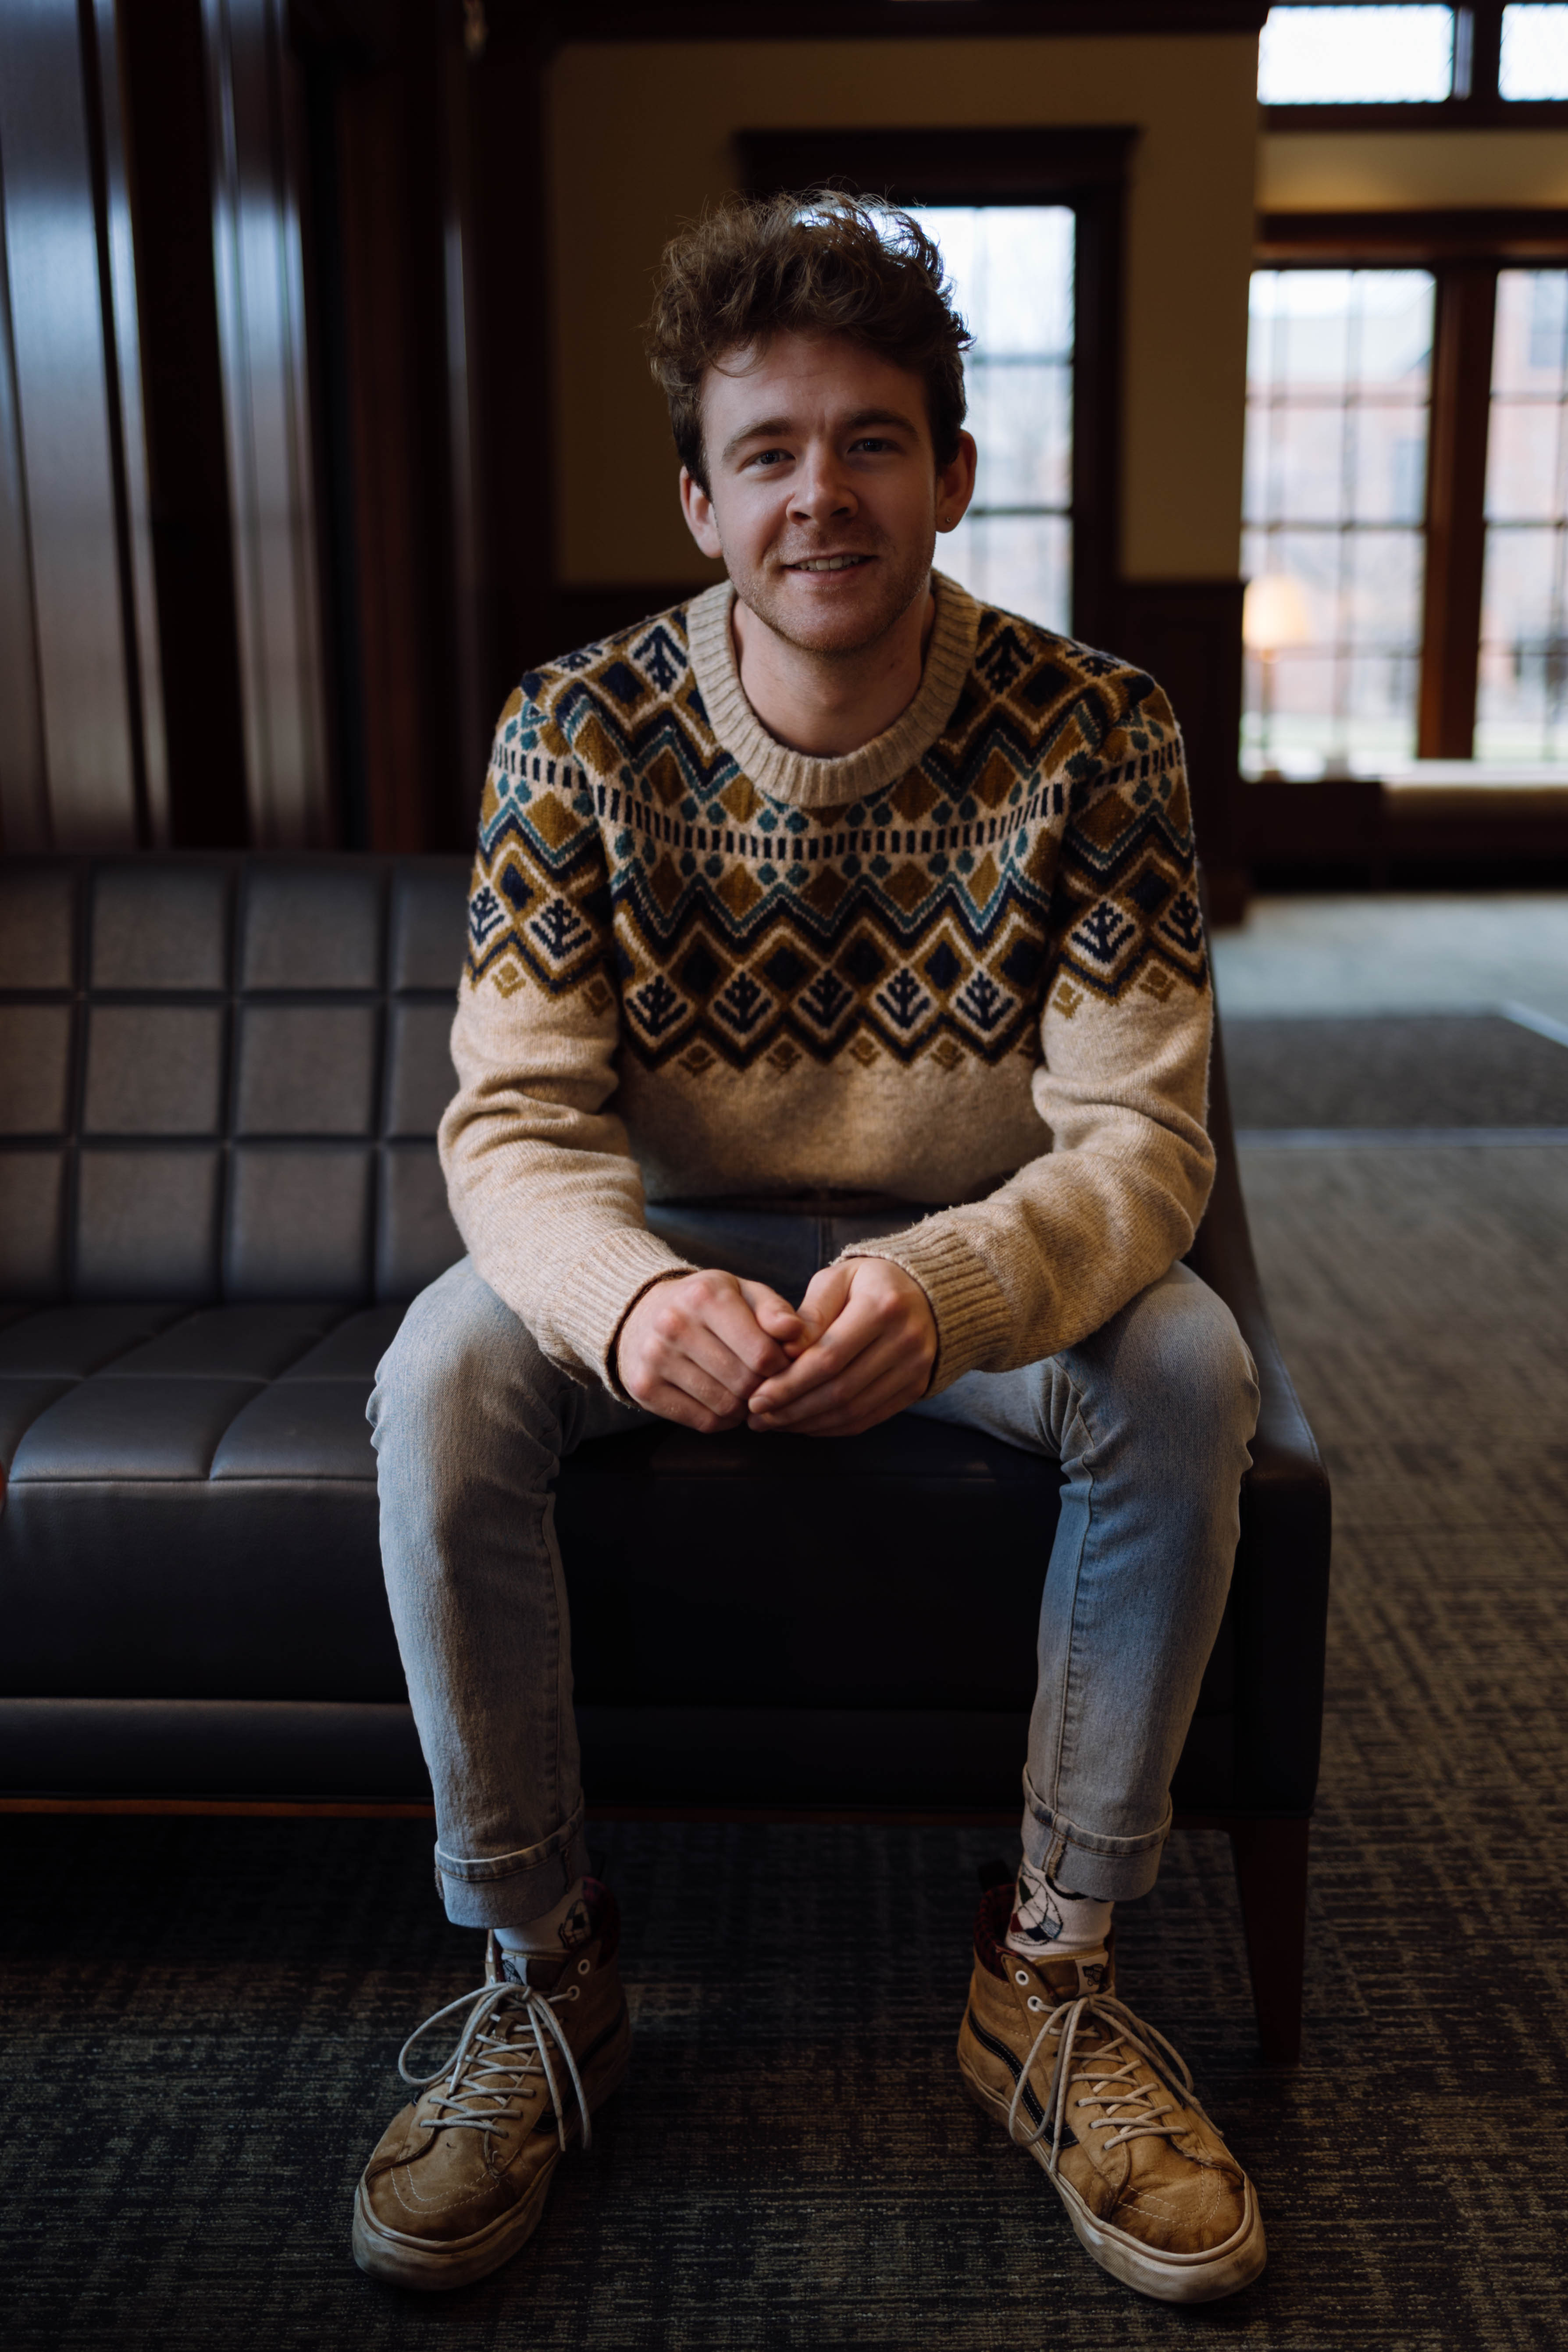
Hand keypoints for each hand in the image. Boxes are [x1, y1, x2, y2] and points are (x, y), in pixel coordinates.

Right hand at [617, 1269, 807, 1432]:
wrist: (643, 1314)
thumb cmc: (709, 1305)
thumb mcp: (744, 1293)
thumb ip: (776, 1310)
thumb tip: (795, 1333)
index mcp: (705, 1295)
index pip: (762, 1354)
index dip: (782, 1366)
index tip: (780, 1363)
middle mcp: (674, 1325)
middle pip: (744, 1383)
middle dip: (763, 1387)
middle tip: (763, 1380)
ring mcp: (654, 1358)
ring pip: (725, 1406)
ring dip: (744, 1406)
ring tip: (744, 1389)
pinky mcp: (644, 1388)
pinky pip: (703, 1422)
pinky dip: (723, 1419)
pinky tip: (723, 1401)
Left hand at [746, 1257, 935, 1437]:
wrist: (925, 1293)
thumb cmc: (868, 1283)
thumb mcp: (836, 1280)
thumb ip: (809, 1315)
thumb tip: (785, 1353)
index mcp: (883, 1306)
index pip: (829, 1357)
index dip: (789, 1383)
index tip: (756, 1397)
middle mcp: (906, 1340)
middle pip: (840, 1389)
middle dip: (793, 1408)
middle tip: (758, 1417)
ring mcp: (915, 1369)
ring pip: (853, 1411)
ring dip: (808, 1423)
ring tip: (774, 1423)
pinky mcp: (915, 1389)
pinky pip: (867, 1419)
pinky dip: (831, 1427)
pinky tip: (803, 1425)